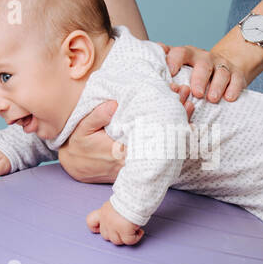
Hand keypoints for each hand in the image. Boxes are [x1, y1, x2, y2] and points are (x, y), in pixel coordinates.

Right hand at [58, 89, 195, 184]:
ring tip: (187, 104)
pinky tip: (181, 121)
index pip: (149, 135)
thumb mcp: (82, 128)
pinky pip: (158, 152)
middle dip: (175, 117)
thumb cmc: (79, 145)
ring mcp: (137, 166)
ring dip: (175, 126)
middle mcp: (132, 161)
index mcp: (119, 151)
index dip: (165, 120)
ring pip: (162, 147)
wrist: (76, 166)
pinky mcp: (138, 167)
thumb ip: (97, 116)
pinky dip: (170, 137)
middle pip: (161, 140)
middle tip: (185, 96)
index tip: (175, 101)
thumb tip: (114, 104)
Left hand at [86, 199, 144, 244]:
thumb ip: (113, 212)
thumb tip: (121, 220)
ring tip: (134, 230)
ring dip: (125, 238)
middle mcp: (106, 220)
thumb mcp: (116, 203)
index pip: (91, 222)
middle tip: (125, 229)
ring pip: (116, 241)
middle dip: (116, 235)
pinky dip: (135, 238)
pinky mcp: (125, 230)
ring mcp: (114, 226)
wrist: (135, 196)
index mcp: (103, 211)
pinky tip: (140, 232)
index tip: (102, 229)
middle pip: (105, 236)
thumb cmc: (129, 197)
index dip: (95, 228)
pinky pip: (129, 241)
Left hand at [158, 42, 247, 102]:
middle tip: (196, 92)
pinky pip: (237, 80)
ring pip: (221, 72)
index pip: (181, 53)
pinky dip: (234, 88)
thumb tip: (148, 56)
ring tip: (212, 99)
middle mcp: (205, 58)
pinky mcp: (236, 74)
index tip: (171, 73)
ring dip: (217, 86)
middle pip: (203, 64)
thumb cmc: (194, 71)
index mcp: (188, 55)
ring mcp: (222, 65)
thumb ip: (166, 63)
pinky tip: (229, 98)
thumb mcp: (180, 66)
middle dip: (199, 78)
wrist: (223, 67)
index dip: (175, 60)